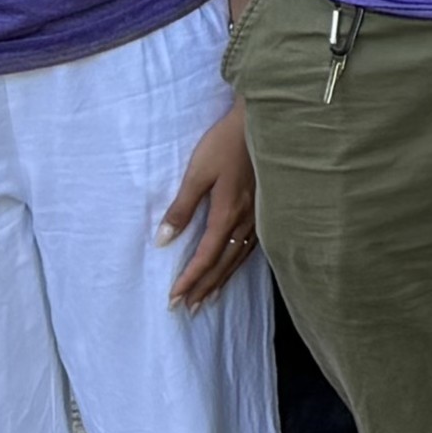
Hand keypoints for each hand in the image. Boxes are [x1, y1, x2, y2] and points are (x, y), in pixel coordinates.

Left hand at [155, 104, 261, 305]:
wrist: (264, 123)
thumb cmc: (226, 143)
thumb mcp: (198, 172)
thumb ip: (182, 207)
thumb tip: (164, 239)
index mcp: (228, 212)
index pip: (206, 256)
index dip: (190, 279)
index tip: (174, 297)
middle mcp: (247, 221)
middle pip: (223, 264)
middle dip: (203, 287)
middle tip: (186, 309)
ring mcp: (260, 217)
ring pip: (239, 259)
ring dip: (221, 281)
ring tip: (207, 300)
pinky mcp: (267, 210)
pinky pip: (251, 248)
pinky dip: (238, 265)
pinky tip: (232, 270)